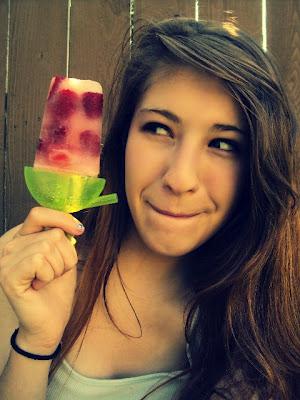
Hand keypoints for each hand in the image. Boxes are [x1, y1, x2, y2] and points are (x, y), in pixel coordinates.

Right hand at [0, 207, 84, 350]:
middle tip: (54, 273)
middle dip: (65, 256)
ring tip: (47, 280)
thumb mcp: (63, 256)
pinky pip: (39, 260)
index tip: (78, 229)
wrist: (50, 322)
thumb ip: (62, 237)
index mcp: (21, 237)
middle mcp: (9, 245)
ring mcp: (5, 259)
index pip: (39, 213)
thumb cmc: (56, 290)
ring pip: (48, 247)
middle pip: (52, 234)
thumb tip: (72, 224)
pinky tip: (40, 285)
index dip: (62, 218)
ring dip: (58, 267)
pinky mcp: (8, 275)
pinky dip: (48, 275)